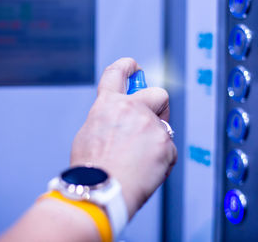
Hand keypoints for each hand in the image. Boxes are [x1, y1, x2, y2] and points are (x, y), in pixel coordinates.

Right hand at [70, 58, 176, 218]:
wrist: (103, 191)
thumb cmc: (92, 169)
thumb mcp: (89, 134)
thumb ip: (108, 119)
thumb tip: (120, 120)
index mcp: (109, 104)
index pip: (118, 73)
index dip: (127, 67)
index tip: (134, 67)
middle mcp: (132, 109)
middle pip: (158, 93)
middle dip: (158, 104)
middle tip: (152, 118)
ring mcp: (151, 126)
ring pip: (164, 127)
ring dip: (156, 139)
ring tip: (139, 160)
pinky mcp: (165, 144)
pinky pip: (168, 149)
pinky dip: (161, 159)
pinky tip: (146, 170)